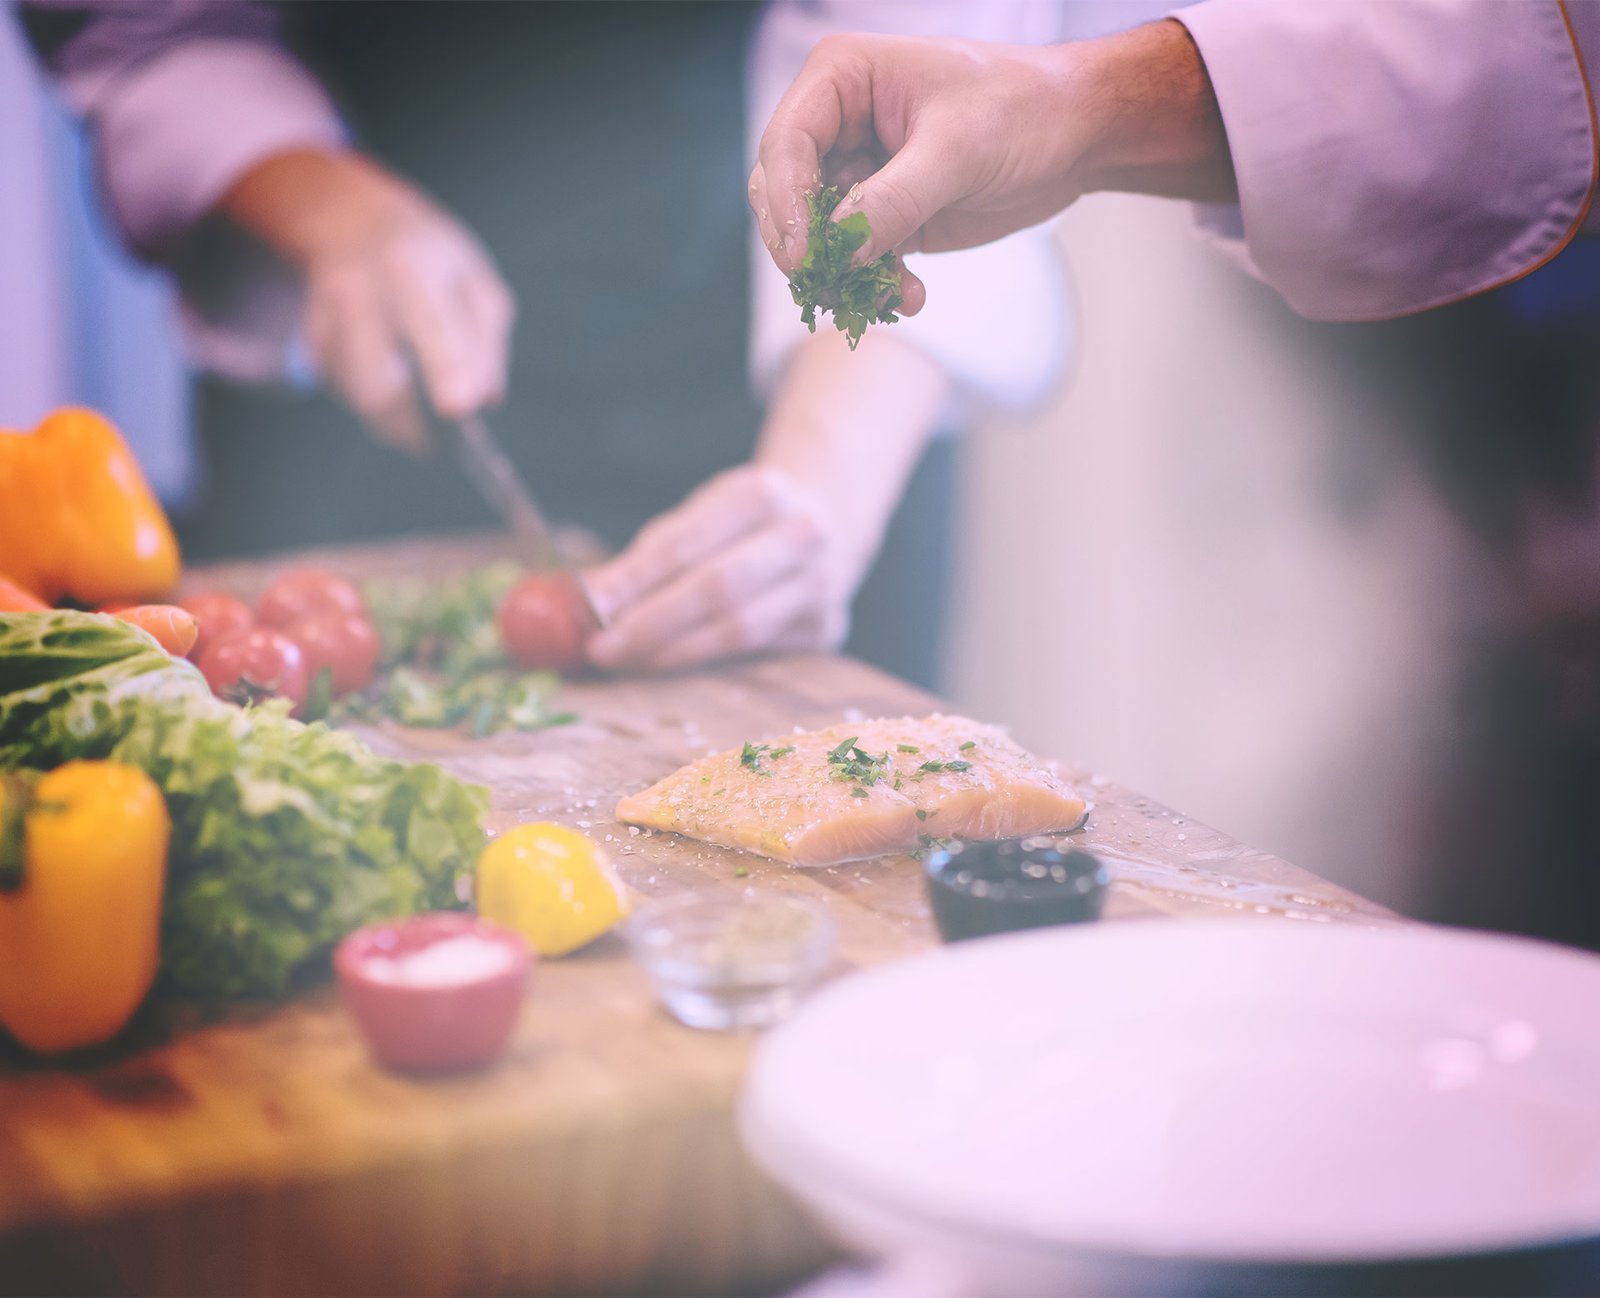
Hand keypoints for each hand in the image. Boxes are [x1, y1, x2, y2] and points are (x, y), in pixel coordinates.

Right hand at [219, 149, 515, 452]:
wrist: (354, 223)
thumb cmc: (431, 261)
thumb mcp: (476, 285)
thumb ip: (485, 343)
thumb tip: (483, 399)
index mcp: (410, 270)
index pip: (429, 327)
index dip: (445, 370)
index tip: (460, 409)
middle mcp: (358, 291)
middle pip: (378, 383)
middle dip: (413, 427)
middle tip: (442, 447)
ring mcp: (327, 317)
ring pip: (359, 398)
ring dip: (396, 423)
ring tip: (423, 425)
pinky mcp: (314, 342)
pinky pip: (347, 394)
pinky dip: (377, 407)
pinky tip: (394, 387)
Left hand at [583, 464, 852, 672]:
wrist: (828, 518)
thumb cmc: (742, 521)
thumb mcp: (700, 516)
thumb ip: (648, 557)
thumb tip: (590, 601)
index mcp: (763, 492)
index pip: (685, 544)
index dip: (633, 580)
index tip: (590, 608)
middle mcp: (802, 536)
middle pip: (715, 589)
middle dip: (651, 625)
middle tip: (602, 650)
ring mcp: (821, 585)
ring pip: (738, 630)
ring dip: (674, 651)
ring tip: (629, 661)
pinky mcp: (825, 627)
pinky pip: (755, 653)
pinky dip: (706, 660)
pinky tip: (670, 663)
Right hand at [749, 21, 1231, 312]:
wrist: (1076, 135)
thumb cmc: (1023, 110)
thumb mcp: (957, 151)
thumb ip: (891, 200)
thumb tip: (839, 252)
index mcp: (843, 79)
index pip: (786, 144)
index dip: (785, 204)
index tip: (804, 257)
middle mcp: (840, 124)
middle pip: (785, 195)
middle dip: (810, 247)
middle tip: (831, 290)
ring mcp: (860, 172)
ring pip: (821, 237)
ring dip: (849, 275)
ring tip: (893, 295)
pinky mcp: (885, 214)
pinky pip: (859, 260)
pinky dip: (877, 284)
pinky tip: (912, 296)